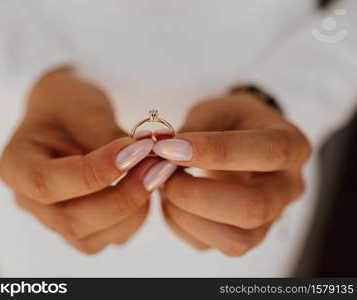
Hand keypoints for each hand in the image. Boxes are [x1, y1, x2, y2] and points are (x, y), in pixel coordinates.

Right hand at [0, 69, 156, 253]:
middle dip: (122, 196)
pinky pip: (108, 237)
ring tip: (155, 172)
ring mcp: (54, 218)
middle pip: (70, 219)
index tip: (135, 151)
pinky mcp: (81, 227)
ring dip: (132, 210)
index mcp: (15, 167)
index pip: (46, 184)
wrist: (69, 115)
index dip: (94, 173)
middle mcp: (28, 201)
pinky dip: (134, 218)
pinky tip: (146, 186)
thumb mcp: (85, 109)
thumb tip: (145, 160)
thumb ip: (109, 139)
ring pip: (91, 237)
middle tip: (157, 166)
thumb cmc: (71, 106)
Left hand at [155, 92, 311, 255]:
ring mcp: (269, 218)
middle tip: (162, 171)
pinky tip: (171, 199)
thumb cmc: (231, 120)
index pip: (269, 153)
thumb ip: (193, 128)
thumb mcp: (216, 110)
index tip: (171, 147)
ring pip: (235, 239)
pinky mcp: (244, 236)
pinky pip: (210, 245)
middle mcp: (288, 188)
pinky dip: (179, 224)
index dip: (216, 152)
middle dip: (195, 193)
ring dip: (186, 214)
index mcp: (292, 145)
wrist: (241, 137)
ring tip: (164, 185)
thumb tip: (161, 150)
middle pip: (254, 208)